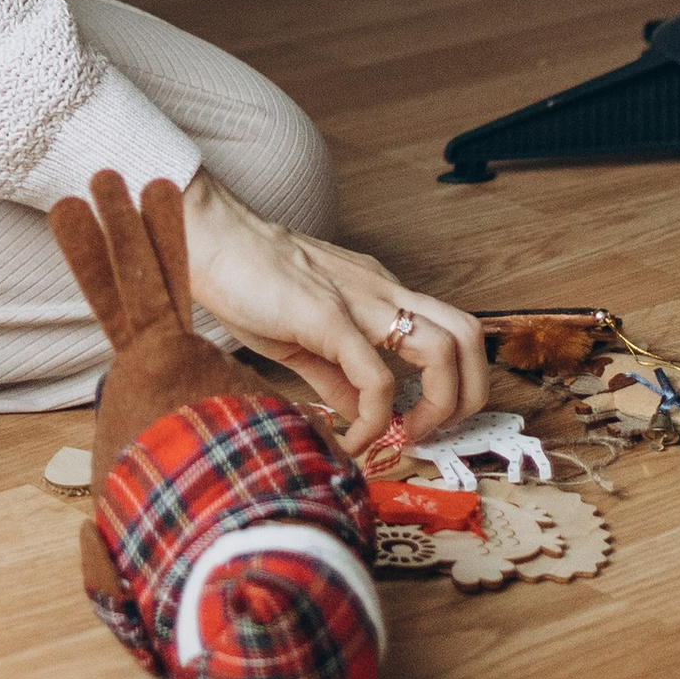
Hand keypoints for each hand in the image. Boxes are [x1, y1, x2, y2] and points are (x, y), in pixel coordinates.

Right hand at [176, 171, 488, 458]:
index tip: (424, 424)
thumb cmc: (250, 281)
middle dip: (468, 394)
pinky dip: (376, 418)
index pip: (450, 331)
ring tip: (405, 435)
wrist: (212, 240)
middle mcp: (383, 291)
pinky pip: (376, 375)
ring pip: (444, 347)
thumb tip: (363, 415)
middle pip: (468, 335)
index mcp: (381, 293)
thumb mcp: (308, 335)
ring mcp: (360, 300)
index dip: (455, 384)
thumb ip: (340, 376)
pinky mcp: (328, 316)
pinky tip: (352, 438)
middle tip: (432, 432)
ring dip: (439, 405)